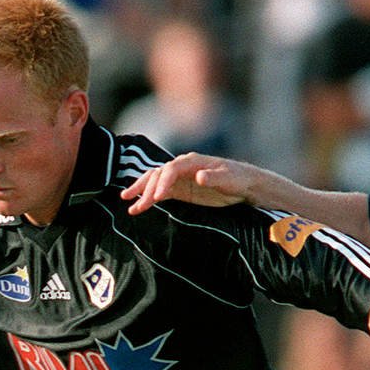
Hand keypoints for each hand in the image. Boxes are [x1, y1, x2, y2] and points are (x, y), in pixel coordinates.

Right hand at [120, 154, 263, 213]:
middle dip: (145, 188)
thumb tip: (198, 175)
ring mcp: (179, 178)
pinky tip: (137, 207)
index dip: (163, 182)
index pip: (171, 169)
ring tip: (126, 201)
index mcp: (192, 162)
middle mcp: (182, 167)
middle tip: (135, 204)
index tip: (157, 197)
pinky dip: (148, 199)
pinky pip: (160, 193)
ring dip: (141, 191)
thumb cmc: (238, 179)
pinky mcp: (179, 190)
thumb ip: (213, 177)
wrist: (243, 185)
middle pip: (158, 175)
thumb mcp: (229, 179)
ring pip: (154, 182)